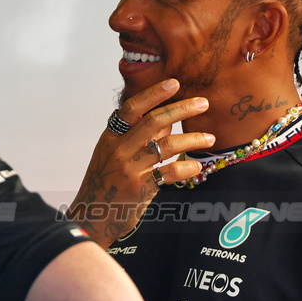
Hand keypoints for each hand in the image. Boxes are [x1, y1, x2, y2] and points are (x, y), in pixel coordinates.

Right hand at [70, 79, 214, 247]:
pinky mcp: (140, 189)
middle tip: (203, 103)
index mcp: (110, 138)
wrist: (92, 217)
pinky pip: (170, 173)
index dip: (153, 94)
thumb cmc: (105, 184)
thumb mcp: (113, 156)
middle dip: (182, 109)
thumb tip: (167, 120)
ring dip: (193, 138)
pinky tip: (197, 166)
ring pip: (166, 146)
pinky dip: (187, 168)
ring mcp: (129, 169)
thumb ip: (138, 137)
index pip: (132, 110)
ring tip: (210, 137)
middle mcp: (118, 151)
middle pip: (154, 122)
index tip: (174, 83)